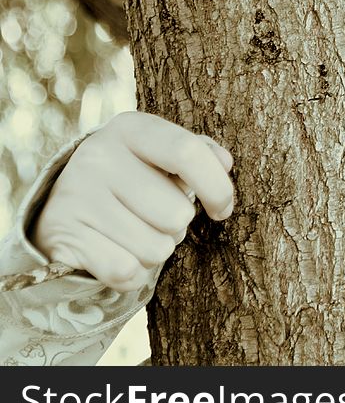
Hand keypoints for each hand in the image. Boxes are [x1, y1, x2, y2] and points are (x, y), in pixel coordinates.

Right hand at [31, 111, 235, 291]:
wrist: (65, 207)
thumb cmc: (133, 179)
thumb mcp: (162, 156)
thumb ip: (199, 155)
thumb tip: (225, 162)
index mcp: (131, 128)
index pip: (188, 153)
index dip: (217, 188)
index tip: (222, 210)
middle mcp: (98, 155)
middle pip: (177, 214)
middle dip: (177, 227)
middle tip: (153, 217)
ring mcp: (77, 194)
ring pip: (156, 249)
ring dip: (154, 251)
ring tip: (132, 233)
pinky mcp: (62, 235)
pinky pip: (127, 272)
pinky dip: (131, 274)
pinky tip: (115, 254)